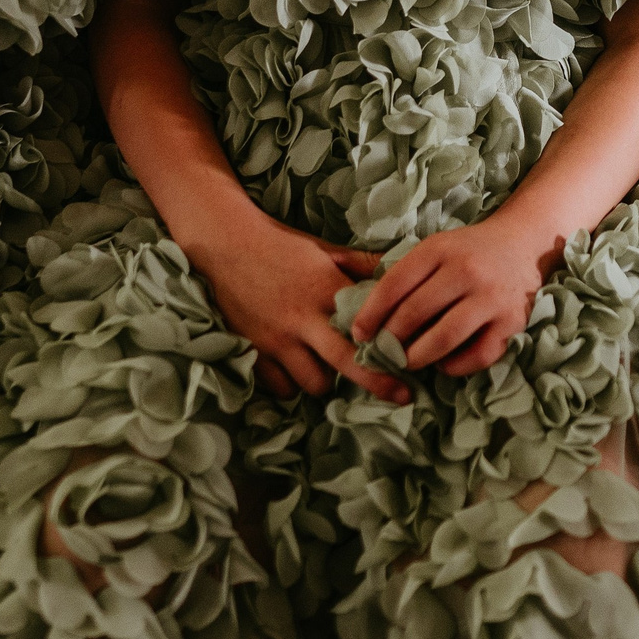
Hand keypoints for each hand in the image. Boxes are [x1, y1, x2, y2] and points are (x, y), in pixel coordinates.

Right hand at [185, 215, 407, 403]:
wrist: (225, 243)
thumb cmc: (280, 244)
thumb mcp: (324, 249)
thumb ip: (361, 263)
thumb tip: (400, 265)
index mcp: (326, 290)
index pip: (368, 327)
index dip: (391, 347)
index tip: (413, 360)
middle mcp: (304, 319)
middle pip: (349, 364)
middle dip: (379, 383)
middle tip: (402, 396)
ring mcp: (277, 339)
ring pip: (315, 384)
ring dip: (327, 381)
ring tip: (330, 369)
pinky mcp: (254, 351)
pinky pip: (282, 387)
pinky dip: (293, 384)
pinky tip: (299, 370)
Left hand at [350, 213, 549, 376]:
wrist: (524, 244)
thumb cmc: (468, 252)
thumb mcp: (436, 248)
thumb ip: (406, 275)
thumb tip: (368, 317)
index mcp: (440, 249)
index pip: (395, 283)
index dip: (371, 312)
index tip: (360, 333)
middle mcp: (466, 270)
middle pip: (415, 312)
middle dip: (392, 338)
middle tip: (383, 352)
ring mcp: (492, 297)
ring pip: (444, 337)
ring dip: (418, 356)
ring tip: (408, 362)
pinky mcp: (512, 322)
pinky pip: (478, 356)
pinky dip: (455, 366)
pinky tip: (444, 363)